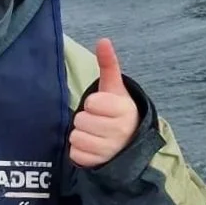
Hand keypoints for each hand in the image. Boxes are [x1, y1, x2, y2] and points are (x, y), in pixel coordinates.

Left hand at [68, 39, 140, 169]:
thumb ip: (109, 64)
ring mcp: (109, 150)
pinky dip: (80, 150)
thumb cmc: (118, 111)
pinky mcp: (98, 164)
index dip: (93, 103)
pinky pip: (75, 153)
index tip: (101, 106)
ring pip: (76, 137)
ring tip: (95, 134)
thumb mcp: (115, 88)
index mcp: (123, 110)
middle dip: (86, 119)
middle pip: (81, 121)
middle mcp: (119, 132)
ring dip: (81, 134)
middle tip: (98, 121)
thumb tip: (103, 40)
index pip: (91, 103)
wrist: (130, 142)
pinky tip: (92, 147)